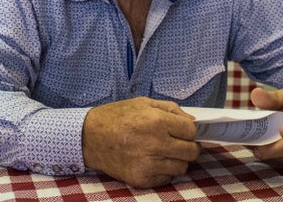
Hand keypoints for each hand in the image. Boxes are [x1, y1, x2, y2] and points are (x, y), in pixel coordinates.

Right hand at [82, 97, 200, 187]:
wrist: (90, 137)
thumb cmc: (117, 116)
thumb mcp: (144, 103)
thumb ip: (171, 110)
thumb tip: (192, 122)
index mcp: (157, 121)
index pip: (192, 131)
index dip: (190, 131)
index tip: (183, 132)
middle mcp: (155, 144)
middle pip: (191, 152)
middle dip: (188, 147)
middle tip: (178, 143)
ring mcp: (148, 164)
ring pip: (182, 167)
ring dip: (177, 160)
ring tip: (163, 152)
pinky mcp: (141, 179)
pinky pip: (166, 178)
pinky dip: (163, 171)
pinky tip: (152, 161)